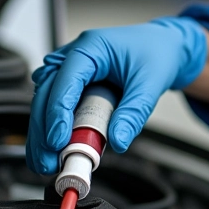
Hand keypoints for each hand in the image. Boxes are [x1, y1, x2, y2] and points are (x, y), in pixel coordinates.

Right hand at [26, 17, 206, 174]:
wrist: (166, 47)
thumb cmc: (158, 54)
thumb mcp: (150, 85)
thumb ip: (133, 113)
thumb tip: (118, 141)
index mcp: (92, 47)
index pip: (65, 79)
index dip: (57, 112)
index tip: (57, 141)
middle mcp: (76, 54)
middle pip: (46, 92)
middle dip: (44, 129)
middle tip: (48, 160)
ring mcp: (72, 68)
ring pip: (44, 100)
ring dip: (42, 131)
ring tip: (47, 161)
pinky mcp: (74, 82)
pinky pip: (55, 103)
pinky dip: (52, 126)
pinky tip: (52, 149)